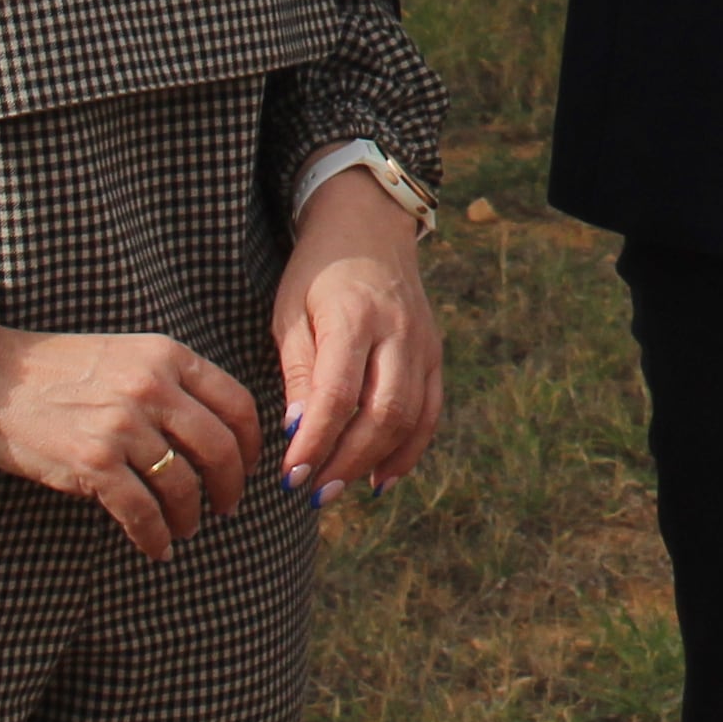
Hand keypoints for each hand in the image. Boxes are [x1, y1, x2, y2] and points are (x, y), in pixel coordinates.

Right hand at [0, 323, 264, 557]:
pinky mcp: (92, 461)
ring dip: (189, 516)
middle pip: (219, 448)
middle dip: (230, 486)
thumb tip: (213, 434)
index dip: (252, 443)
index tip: (247, 467)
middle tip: (225, 507)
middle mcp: (153, 388)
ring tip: (184, 529)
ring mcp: (123, 425)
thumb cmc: (61, 369)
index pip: (237, 404)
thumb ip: (171, 383)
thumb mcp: (130, 355)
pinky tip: (156, 548)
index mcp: (169, 357)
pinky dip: (154, 536)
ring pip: (181, 484)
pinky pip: (140, 510)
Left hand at [272, 169, 445, 497]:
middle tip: (312, 495)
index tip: (288, 477)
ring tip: (340, 491)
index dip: (315, 442)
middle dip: (347, 461)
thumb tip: (297, 433)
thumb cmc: (317, 272)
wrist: (370, 226)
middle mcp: (398, 331)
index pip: (338, 394)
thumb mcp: (290, 312)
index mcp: (355, 317)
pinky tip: (381, 477)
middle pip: (384, 411)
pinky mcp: (434, 352)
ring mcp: (423, 343)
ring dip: (376, 461)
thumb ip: (298, 371)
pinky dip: (410, 449)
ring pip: (412, 416)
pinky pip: (430, 410)